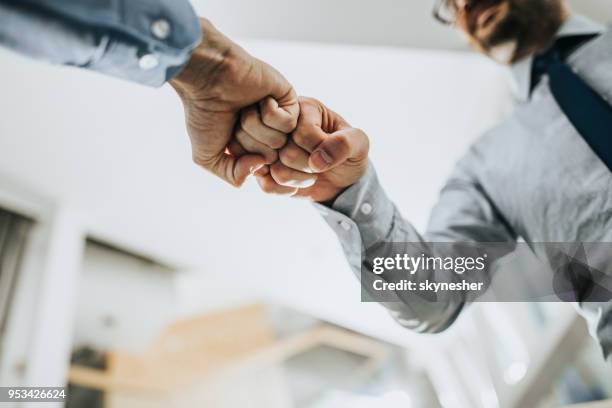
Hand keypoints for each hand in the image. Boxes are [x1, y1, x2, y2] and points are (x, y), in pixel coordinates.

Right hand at [170, 18, 298, 185]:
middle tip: (235, 121)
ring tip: (245, 108)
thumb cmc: (204, 113)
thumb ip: (232, 176)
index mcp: (252, 150)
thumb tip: (261, 167)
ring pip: (280, 142)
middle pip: (271, 159)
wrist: (208, 78)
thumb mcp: (207, 157)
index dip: (246, 162)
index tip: (231, 144)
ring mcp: (281, 119)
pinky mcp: (291, 101)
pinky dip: (268, 113)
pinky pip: (289, 124)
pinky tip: (259, 99)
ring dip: (256, 126)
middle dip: (248, 142)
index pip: (263, 174)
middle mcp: (269, 136)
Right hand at [246, 97, 368, 202]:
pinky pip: (268, 186)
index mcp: (304, 108)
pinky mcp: (263, 170)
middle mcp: (280, 125)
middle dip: (310, 165)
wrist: (342, 179)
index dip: (319, 148)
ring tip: (311, 173)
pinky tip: (297, 184)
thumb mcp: (359, 144)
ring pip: (277, 170)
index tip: (330, 149)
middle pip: (286, 151)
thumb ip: (345, 143)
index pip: (302, 132)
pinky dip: (287, 190)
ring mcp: (269, 148)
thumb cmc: (350, 154)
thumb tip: (317, 161)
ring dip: (300, 179)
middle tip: (320, 164)